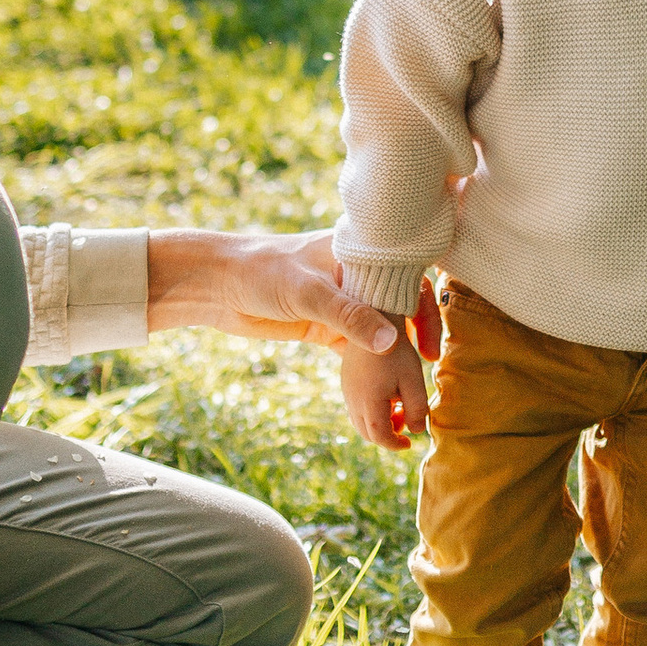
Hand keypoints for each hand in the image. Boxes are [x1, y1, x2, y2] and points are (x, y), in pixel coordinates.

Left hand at [144, 224, 407, 358]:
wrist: (217, 286)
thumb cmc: (260, 272)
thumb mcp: (305, 291)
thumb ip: (348, 315)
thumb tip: (393, 343)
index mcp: (359, 256)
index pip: (407, 278)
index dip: (426, 308)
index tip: (429, 341)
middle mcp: (357, 279)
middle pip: (401, 308)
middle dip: (417, 336)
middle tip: (426, 366)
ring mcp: (343, 305)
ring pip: (382, 332)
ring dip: (396, 357)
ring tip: (409, 383)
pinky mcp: (327, 328)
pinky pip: (359, 350)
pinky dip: (372, 369)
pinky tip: (382, 389)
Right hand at [341, 328, 429, 449]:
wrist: (373, 318)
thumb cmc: (397, 350)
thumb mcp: (413, 379)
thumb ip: (417, 408)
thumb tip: (416, 430)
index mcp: (368, 401)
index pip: (379, 436)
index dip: (395, 444)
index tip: (409, 443)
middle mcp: (353, 398)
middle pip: (367, 432)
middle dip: (387, 435)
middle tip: (406, 424)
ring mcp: (347, 389)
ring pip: (360, 420)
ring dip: (379, 422)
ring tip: (399, 407)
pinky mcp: (347, 380)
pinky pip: (356, 406)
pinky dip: (371, 410)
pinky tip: (387, 394)